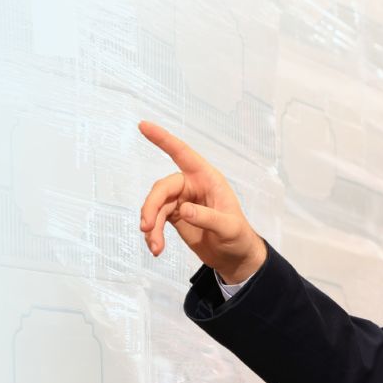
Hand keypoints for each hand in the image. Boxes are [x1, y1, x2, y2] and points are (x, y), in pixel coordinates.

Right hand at [138, 121, 266, 283]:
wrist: (234, 257)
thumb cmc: (238, 237)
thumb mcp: (229, 228)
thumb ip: (208, 218)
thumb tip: (183, 209)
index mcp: (208, 179)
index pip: (183, 154)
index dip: (163, 139)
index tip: (144, 125)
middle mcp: (192, 185)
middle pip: (162, 187)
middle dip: (151, 206)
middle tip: (147, 227)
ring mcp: (181, 200)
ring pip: (155, 205)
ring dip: (151, 225)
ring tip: (154, 247)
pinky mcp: (174, 215)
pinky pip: (156, 219)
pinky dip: (153, 234)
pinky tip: (156, 248)